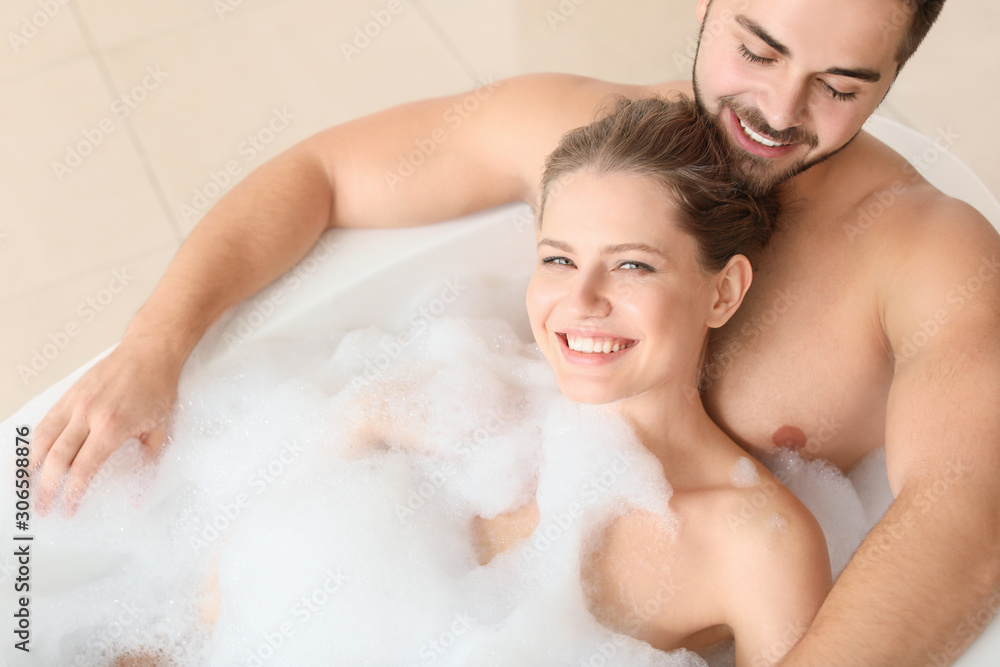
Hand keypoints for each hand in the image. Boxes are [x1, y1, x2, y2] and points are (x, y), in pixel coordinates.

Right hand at [28, 337, 181, 516]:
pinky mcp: (69, 394)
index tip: (69, 508)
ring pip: (43, 440)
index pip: (84, 469)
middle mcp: (89, 415)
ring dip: (34, 467)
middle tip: (44, 507)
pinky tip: (35, 457)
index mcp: (113, 427)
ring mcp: (75, 403)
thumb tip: (138, 495)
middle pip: (57, 459)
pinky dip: (36, 443)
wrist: (150, 354)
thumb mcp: (161, 430)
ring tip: (31, 487)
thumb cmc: (158, 389)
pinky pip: (46, 422)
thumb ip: (147, 464)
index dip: (73, 493)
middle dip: (48, 488)